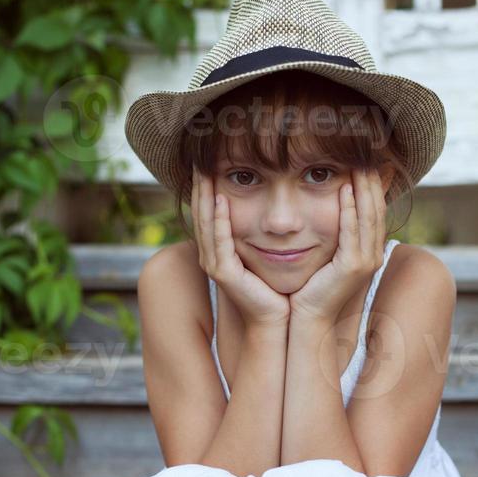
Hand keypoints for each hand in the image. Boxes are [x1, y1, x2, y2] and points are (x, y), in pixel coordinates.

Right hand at [190, 164, 290, 328]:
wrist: (277, 319)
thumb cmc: (276, 286)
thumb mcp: (265, 251)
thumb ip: (259, 230)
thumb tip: (269, 205)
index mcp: (219, 249)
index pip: (208, 211)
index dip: (206, 185)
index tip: (209, 159)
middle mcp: (211, 255)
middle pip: (200, 213)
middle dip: (200, 184)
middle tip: (200, 157)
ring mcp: (215, 265)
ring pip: (206, 223)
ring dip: (205, 196)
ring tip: (206, 170)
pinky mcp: (224, 274)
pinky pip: (220, 240)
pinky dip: (219, 219)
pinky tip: (220, 199)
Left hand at [289, 166, 392, 323]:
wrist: (309, 320)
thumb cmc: (312, 290)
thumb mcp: (327, 258)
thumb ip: (334, 237)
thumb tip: (331, 212)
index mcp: (369, 252)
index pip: (375, 212)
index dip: (373, 186)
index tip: (366, 162)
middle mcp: (373, 256)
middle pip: (376, 210)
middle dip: (372, 181)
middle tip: (366, 155)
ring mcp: (365, 262)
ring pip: (368, 217)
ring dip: (363, 188)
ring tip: (358, 164)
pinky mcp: (352, 267)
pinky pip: (352, 231)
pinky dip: (350, 209)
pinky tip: (345, 189)